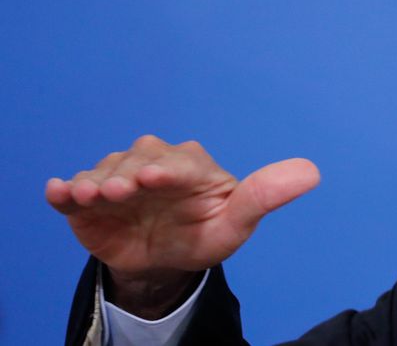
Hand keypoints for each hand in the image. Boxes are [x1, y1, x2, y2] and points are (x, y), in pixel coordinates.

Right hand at [46, 135, 318, 314]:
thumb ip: (266, 196)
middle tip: (121, 191)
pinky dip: (63, 191)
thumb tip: (312, 172)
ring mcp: (117, 178)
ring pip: (103, 173)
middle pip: (136, 161)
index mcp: (190, 164)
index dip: (167, 169)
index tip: (158, 178)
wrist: (165, 261)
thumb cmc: (206, 234)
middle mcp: (151, 162)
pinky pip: (72, 192)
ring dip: (95, 184)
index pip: (179, 163)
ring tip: (91, 196)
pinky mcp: (88, 200)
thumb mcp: (237, 222)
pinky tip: (57, 193)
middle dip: (129, 174)